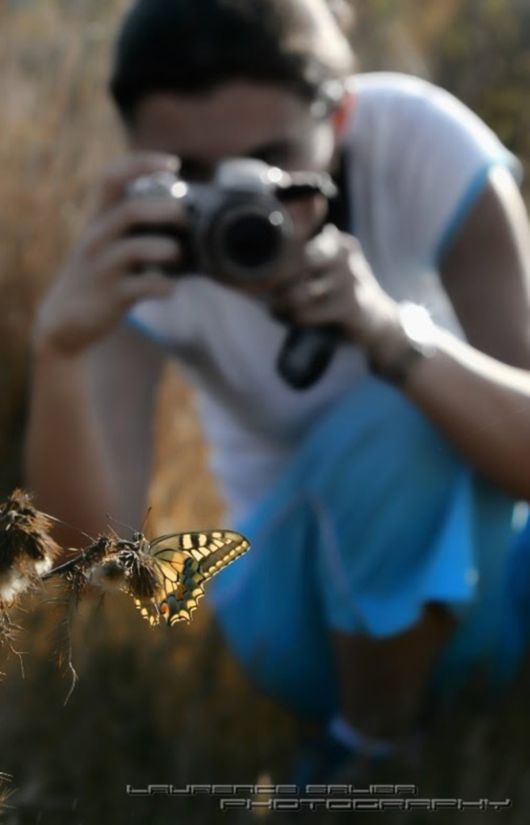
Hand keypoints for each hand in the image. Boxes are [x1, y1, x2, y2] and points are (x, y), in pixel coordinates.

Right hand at [34, 153, 185, 356]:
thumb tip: (182, 208)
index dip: (142, 164)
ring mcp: (103, 268)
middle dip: (166, 210)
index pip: (112, 178)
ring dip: (170, 250)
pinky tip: (169, 288)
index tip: (172, 164)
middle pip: (131, 210)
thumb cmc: (98, 273)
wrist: (66, 319)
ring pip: (139, 248)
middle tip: (183, 219)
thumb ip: (131, 222)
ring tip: (176, 256)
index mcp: (97, 219)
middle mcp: (96, 238)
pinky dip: (167, 287)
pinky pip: (148, 286)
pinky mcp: (112, 297)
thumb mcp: (105, 241)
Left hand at [269, 224, 401, 350]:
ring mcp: (349, 277)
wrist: (376, 323)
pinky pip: (309, 312)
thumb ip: (295, 265)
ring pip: (299, 290)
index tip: (259, 270)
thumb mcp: (321, 274)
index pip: (296, 235)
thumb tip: (251, 273)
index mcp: (335, 240)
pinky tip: (292, 319)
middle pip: (296, 260)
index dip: (273, 253)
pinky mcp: (351, 304)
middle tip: (266, 292)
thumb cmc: (336, 297)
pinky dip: (295, 318)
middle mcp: (343, 253)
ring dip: (282, 303)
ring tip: (277, 309)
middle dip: (274, 279)